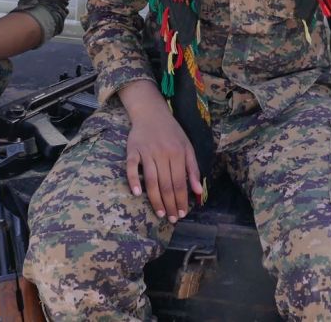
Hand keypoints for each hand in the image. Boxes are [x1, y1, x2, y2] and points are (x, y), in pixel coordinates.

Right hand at [121, 82, 202, 222]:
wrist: (151, 112)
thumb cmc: (172, 132)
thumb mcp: (187, 147)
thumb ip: (193, 169)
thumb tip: (198, 191)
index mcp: (178, 153)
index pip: (180, 182)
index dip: (181, 200)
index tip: (182, 214)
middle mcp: (163, 154)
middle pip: (166, 184)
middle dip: (170, 204)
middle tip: (171, 219)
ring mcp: (147, 152)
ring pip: (151, 180)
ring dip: (155, 199)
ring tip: (160, 213)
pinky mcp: (132, 150)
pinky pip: (132, 168)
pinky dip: (134, 181)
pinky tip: (137, 194)